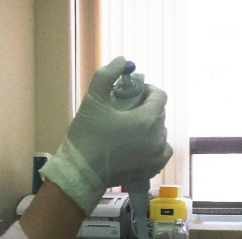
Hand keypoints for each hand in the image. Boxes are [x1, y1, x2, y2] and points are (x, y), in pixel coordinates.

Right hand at [39, 56, 172, 214]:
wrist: (81, 174)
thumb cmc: (86, 137)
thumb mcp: (92, 101)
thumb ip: (107, 75)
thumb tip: (122, 61)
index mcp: (147, 119)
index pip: (159, 96)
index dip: (146, 90)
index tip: (132, 93)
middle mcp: (157, 138)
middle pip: (159, 115)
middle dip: (145, 109)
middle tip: (125, 112)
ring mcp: (156, 156)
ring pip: (159, 134)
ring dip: (149, 128)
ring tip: (129, 131)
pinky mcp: (151, 170)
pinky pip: (159, 153)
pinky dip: (152, 147)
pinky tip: (136, 147)